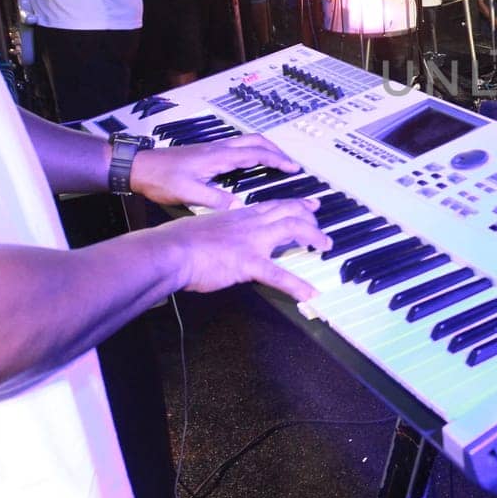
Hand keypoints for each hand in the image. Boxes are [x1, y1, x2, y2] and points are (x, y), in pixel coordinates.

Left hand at [129, 134, 302, 208]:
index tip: (293, 167)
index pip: (255, 153)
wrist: (138, 167)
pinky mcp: (206, 152)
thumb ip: (214, 199)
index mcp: (218, 157)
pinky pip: (237, 147)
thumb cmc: (160, 178)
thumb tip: (238, 206)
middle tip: (290, 163)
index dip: (277, 160)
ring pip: (246, 142)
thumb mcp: (187, 193)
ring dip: (265, 149)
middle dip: (276, 151)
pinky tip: (250, 163)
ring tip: (276, 162)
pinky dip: (252, 152)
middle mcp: (218, 148)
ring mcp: (212, 148)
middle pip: (256, 141)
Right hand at [152, 201, 328, 303]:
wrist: (171, 250)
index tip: (311, 204)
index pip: (275, 204)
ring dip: (313, 238)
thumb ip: (223, 228)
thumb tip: (226, 235)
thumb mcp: (206, 226)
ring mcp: (252, 242)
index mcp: (240, 215)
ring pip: (292, 231)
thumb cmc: (180, 240)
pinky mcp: (248, 263)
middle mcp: (251, 223)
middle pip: (290, 213)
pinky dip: (297, 285)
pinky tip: (310, 293)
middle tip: (323, 230)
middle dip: (311, 220)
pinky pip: (278, 274)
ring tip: (325, 247)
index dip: (296, 204)